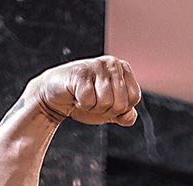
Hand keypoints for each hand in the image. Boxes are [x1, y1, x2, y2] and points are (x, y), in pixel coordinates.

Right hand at [26, 55, 141, 126]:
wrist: (57, 97)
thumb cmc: (86, 100)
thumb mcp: (110, 110)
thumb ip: (125, 115)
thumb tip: (129, 116)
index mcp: (123, 69)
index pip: (134, 98)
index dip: (120, 108)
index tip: (106, 101)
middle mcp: (112, 63)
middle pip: (121, 103)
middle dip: (106, 109)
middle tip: (94, 100)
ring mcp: (96, 66)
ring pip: (106, 102)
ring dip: (93, 107)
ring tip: (85, 96)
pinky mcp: (80, 73)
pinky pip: (89, 101)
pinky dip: (81, 104)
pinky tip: (76, 95)